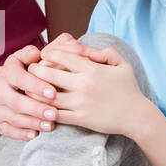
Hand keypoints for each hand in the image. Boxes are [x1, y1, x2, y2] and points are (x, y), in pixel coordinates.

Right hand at [0, 44, 62, 140]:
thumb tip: (36, 54)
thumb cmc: (18, 72)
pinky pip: (8, 131)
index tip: (53, 92)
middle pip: (16, 102)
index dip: (36, 86)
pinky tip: (35, 134)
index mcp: (6, 73)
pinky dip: (21, 134)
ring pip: (14, 119)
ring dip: (33, 123)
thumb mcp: (21, 59)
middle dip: (36, 109)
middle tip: (54, 114)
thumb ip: (29, 55)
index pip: (20, 79)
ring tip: (51, 125)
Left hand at [25, 42, 149, 136]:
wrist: (136, 116)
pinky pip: (56, 114)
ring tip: (28, 87)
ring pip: (48, 96)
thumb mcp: (122, 64)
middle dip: (35, 70)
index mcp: (91, 69)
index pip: (62, 56)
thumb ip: (104, 52)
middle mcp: (83, 84)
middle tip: (30, 69)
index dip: (49, 53)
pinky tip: (38, 106)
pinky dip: (44, 110)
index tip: (43, 54)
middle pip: (49, 74)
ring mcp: (80, 103)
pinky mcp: (80, 118)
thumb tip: (84, 47)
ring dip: (34, 91)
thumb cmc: (128, 88)